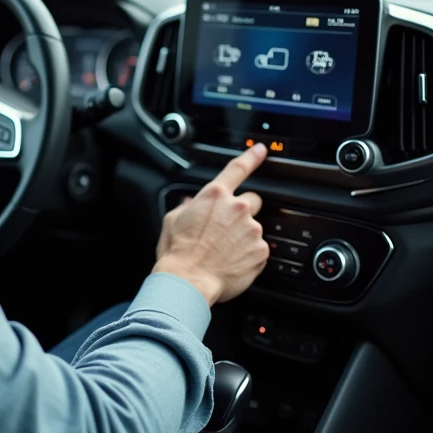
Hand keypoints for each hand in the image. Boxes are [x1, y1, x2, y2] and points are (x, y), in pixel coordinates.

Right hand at [152, 143, 268, 305]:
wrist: (188, 281)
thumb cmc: (178, 253)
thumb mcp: (172, 221)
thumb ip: (185, 207)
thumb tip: (190, 203)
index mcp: (214, 196)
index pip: (238, 168)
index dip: (252, 156)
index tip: (261, 150)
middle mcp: (236, 208)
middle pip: (252, 200)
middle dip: (243, 210)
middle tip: (228, 227)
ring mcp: (251, 229)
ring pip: (254, 227)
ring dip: (244, 236)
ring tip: (225, 252)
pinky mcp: (261, 251)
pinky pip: (259, 249)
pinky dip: (249, 255)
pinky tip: (233, 262)